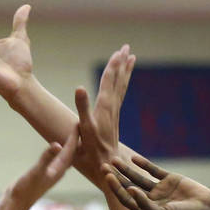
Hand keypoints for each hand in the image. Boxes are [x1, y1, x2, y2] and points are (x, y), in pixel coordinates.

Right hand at [8, 128, 77, 206]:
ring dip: (69, 146)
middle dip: (76, 140)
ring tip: (73, 135)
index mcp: (59, 169)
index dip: (75, 136)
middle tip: (81, 125)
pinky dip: (60, 152)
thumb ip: (46, 158)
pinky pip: (57, 160)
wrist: (17, 204)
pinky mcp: (45, 175)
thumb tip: (57, 144)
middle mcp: (59, 171)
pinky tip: (58, 149)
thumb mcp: (36, 171)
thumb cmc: (26, 189)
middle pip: (72, 152)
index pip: (71, 149)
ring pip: (66, 157)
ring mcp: (52, 173)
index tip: (80, 122)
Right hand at [74, 45, 135, 185]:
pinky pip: (120, 94)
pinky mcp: (113, 117)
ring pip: (122, 86)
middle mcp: (112, 106)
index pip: (109, 80)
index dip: (113, 65)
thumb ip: (82, 106)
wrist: (106, 162)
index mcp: (105, 105)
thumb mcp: (85, 126)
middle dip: (122, 63)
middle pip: (119, 79)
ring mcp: (114, 111)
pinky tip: (122, 81)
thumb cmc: (92, 147)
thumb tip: (79, 87)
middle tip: (127, 48)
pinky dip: (122, 84)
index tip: (118, 51)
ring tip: (130, 58)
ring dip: (125, 71)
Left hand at [102, 155, 209, 209]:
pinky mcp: (170, 179)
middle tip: (104, 166)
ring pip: (138, 177)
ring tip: (114, 159)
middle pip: (128, 186)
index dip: (115, 188)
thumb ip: (145, 204)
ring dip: (126, 169)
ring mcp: (160, 189)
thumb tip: (129, 190)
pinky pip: (153, 170)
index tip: (107, 176)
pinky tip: (134, 158)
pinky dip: (144, 164)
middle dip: (116, 177)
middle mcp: (151, 200)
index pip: (126, 198)